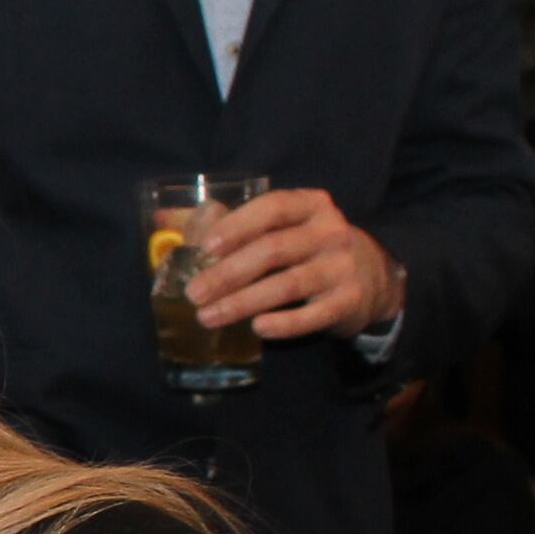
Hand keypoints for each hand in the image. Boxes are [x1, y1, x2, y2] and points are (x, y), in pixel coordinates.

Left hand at [183, 187, 398, 341]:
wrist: (371, 276)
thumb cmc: (307, 247)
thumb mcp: (278, 226)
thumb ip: (225, 222)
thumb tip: (162, 217)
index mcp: (310, 205)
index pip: (273, 208)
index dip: (238, 225)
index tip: (205, 247)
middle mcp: (330, 231)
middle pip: (273, 250)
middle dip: (228, 273)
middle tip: (193, 293)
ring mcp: (343, 266)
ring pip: (287, 285)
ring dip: (243, 302)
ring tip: (207, 317)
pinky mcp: (350, 300)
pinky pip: (313, 316)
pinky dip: (284, 324)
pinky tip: (257, 328)